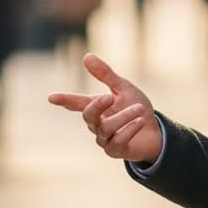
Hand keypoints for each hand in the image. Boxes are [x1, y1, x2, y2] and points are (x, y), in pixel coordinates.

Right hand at [47, 53, 162, 163]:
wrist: (156, 132)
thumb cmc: (137, 108)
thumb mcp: (123, 88)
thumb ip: (105, 74)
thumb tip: (86, 56)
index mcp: (97, 107)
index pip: (76, 102)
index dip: (64, 100)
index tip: (51, 97)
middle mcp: (96, 124)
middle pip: (88, 116)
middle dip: (97, 106)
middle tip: (109, 97)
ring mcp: (104, 139)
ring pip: (106, 128)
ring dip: (124, 117)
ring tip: (139, 108)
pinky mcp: (115, 151)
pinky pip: (117, 141)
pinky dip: (129, 130)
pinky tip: (139, 122)